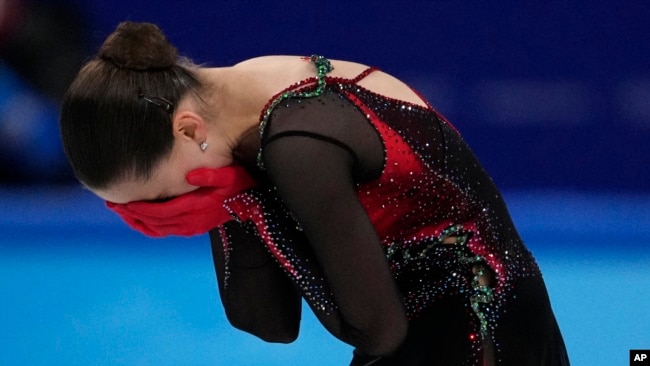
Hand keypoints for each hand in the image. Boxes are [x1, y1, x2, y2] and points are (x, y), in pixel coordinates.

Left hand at [106, 165, 256, 236]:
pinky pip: (164, 232)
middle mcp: (191, 222)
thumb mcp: (229, 175)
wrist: (251, 201)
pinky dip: (148, 228)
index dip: (139, 207)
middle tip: (113, 204)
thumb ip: (210, 175)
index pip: (160, 210)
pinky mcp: (192, 229)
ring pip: (157, 229)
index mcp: (197, 207)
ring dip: (137, 221)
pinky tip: (139, 220)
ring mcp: (191, 228)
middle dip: (132, 214)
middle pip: (154, 221)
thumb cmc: (239, 183)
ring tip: (121, 212)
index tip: (122, 200)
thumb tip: (189, 176)